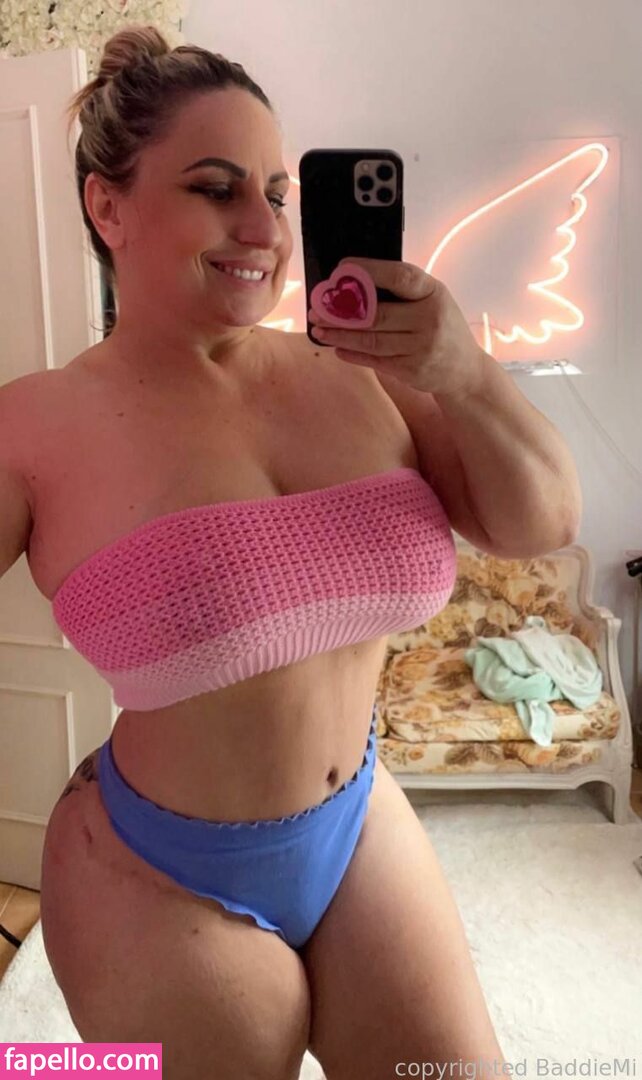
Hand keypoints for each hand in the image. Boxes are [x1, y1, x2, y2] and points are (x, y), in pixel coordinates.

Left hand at [308, 257, 485, 397]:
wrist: (465, 370)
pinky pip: (375, 361)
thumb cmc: (441, 326)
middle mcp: (430, 320)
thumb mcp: (433, 300)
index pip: (400, 276)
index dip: (368, 271)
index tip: (341, 269)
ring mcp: (422, 348)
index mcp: (434, 293)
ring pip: (372, 341)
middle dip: (341, 312)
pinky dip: (353, 354)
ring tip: (319, 330)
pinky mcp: (412, 370)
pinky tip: (337, 348)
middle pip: (377, 314)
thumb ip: (403, 292)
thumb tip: (353, 283)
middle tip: (317, 309)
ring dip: (340, 336)